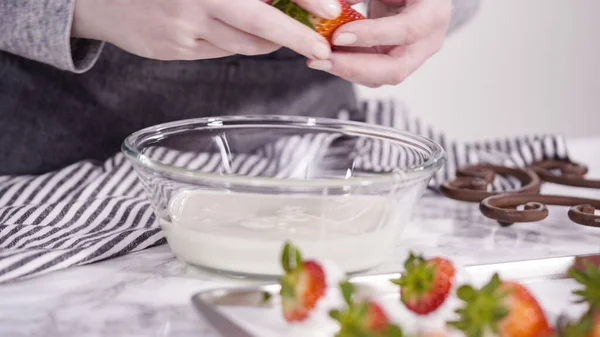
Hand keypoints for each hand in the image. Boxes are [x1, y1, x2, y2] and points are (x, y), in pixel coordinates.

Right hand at [71, 0, 340, 60]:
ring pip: (245, 43)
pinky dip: (237, 44)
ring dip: (268, 41)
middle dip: (298, 37)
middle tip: (322, 47)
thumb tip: (284, 2)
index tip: (331, 10)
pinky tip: (233, 31)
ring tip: (277, 34)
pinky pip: (222, 51)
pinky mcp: (178, 49)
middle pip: (261, 23)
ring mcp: (185, 27)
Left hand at [307, 0, 451, 87]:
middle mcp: (428, 41)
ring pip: (381, 77)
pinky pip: (372, 74)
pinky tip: (328, 59)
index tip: (339, 36)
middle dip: (355, 67)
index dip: (372, 35)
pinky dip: (348, 68)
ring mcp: (413, 57)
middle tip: (323, 59)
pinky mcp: (396, 63)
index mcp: (433, 14)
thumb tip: (333, 5)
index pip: (407, 30)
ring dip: (347, 71)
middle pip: (396, 68)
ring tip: (318, 60)